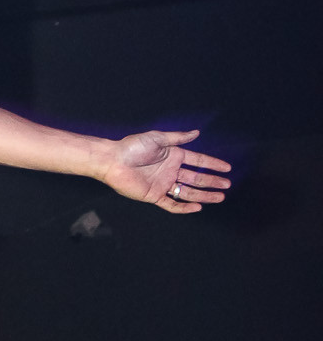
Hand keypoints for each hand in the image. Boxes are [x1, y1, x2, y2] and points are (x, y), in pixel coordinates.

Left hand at [100, 129, 230, 212]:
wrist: (113, 161)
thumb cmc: (132, 147)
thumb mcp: (157, 138)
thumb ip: (177, 138)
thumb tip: (197, 133)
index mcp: (173, 156)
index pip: (198, 161)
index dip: (213, 164)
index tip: (227, 168)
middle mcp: (170, 170)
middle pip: (196, 178)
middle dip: (212, 181)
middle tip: (227, 185)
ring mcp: (163, 184)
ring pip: (188, 192)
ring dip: (204, 195)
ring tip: (220, 197)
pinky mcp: (154, 196)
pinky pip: (172, 204)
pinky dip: (185, 207)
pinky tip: (198, 207)